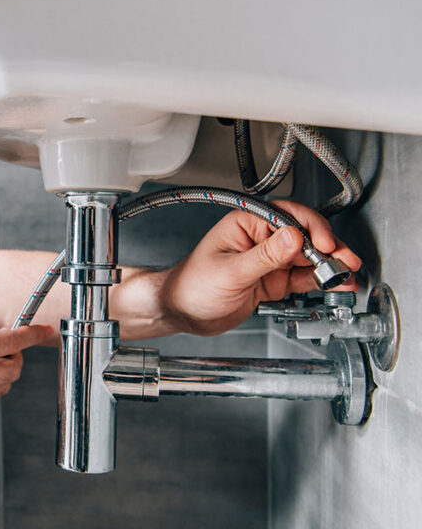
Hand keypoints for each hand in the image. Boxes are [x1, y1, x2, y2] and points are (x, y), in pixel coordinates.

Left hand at [160, 200, 361, 335]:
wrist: (182, 313)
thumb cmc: (192, 286)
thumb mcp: (230, 272)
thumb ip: (263, 257)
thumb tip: (293, 238)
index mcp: (245, 223)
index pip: (286, 216)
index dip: (310, 228)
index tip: (324, 243)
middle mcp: (260, 238)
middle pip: (304, 235)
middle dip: (328, 247)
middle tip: (344, 260)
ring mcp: (268, 259)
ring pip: (307, 257)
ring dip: (328, 264)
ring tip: (346, 274)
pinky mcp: (273, 279)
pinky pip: (302, 277)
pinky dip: (319, 280)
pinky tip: (334, 283)